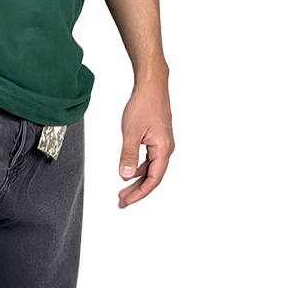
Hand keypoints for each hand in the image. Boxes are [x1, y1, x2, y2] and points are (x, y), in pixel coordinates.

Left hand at [118, 79, 174, 208]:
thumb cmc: (144, 104)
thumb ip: (128, 156)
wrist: (151, 84)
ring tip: (122, 192)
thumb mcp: (132, 133)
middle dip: (136, 192)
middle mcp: (166, 148)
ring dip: (136, 182)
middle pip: (152, 178)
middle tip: (122, 202)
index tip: (127, 202)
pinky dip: (137, 169)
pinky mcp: (157, 140)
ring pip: (149, 170)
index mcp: (163, 149)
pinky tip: (128, 173)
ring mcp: (162, 144)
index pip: (153, 180)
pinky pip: (148, 161)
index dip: (139, 193)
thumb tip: (125, 176)